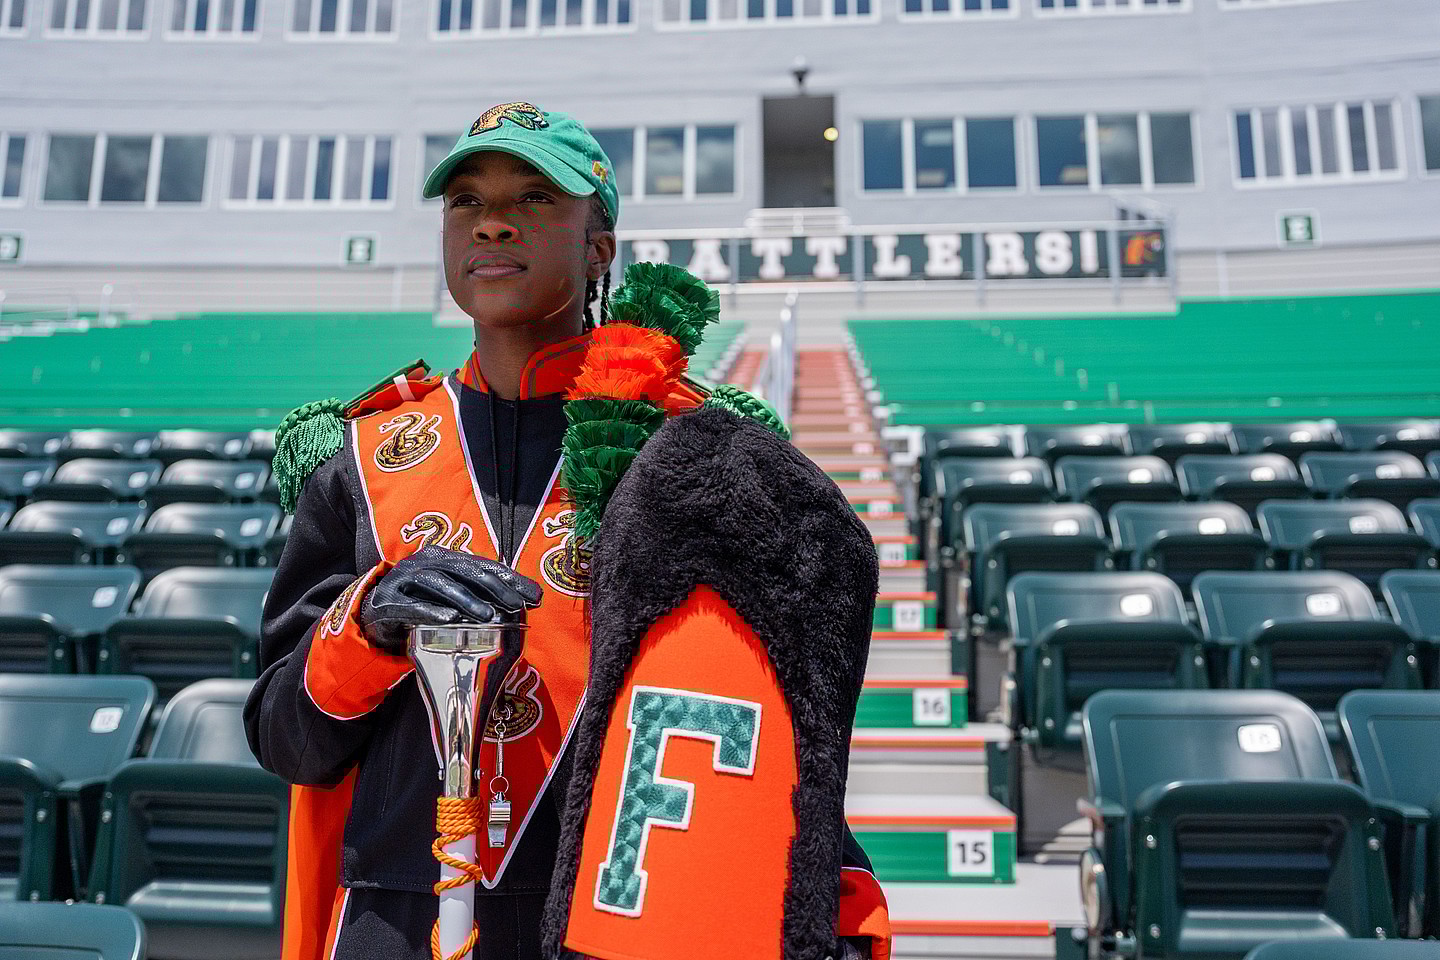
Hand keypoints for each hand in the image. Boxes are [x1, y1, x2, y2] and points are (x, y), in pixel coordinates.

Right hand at [358, 547, 542, 654]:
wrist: (373, 612)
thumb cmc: (421, 601)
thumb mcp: (451, 594)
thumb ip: (481, 594)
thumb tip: (525, 601)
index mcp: (444, 557)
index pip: (483, 565)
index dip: (510, 579)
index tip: (536, 597)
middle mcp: (425, 563)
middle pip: (465, 571)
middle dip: (494, 588)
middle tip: (517, 606)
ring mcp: (404, 579)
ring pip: (439, 584)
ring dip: (465, 599)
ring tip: (488, 616)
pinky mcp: (387, 601)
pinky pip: (410, 606)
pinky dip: (430, 611)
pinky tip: (449, 620)